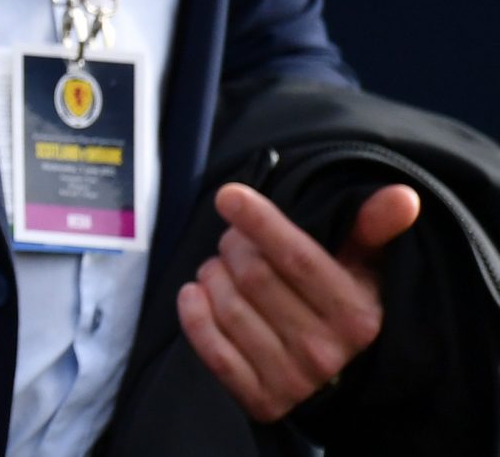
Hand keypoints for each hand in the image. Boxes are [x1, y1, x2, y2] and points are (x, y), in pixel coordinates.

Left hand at [176, 180, 421, 421]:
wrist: (345, 384)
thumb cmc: (347, 309)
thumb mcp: (367, 269)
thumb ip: (374, 228)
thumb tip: (402, 196)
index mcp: (355, 314)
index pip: (297, 259)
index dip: (260, 222)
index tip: (229, 196)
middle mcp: (325, 350)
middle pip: (253, 275)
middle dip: (233, 245)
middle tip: (234, 240)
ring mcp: (293, 379)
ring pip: (228, 307)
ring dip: (212, 275)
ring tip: (221, 268)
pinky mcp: (262, 400)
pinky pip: (212, 351)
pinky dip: (194, 315)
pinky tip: (196, 294)